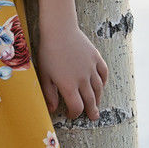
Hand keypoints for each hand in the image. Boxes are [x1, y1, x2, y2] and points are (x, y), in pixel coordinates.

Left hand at [35, 0, 107, 119]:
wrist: (59, 30)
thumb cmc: (48, 53)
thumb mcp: (45, 75)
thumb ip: (49, 93)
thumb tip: (52, 109)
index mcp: (69, 85)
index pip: (76, 106)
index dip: (75, 113)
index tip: (72, 114)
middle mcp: (83, 79)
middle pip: (90, 100)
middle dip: (91, 110)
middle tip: (94, 117)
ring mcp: (91, 68)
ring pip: (98, 88)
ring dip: (98, 98)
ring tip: (97, 104)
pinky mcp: (96, 58)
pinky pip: (103, 73)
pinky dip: (104, 81)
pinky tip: (101, 85)